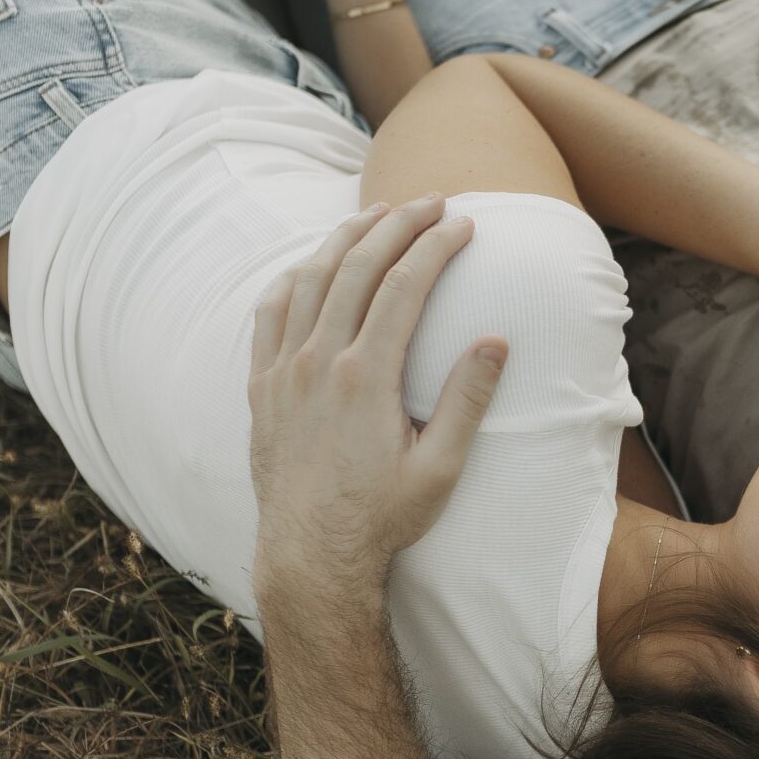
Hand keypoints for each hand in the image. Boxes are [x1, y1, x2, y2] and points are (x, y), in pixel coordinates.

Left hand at [247, 197, 503, 603]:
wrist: (311, 555)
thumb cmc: (382, 518)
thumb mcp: (440, 468)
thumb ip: (467, 400)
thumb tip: (496, 341)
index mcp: (366, 377)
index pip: (405, 285)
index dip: (436, 245)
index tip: (463, 223)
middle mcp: (318, 362)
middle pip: (358, 266)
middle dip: (397, 224)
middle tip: (430, 203)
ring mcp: (283, 371)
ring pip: (310, 279)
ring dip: (346, 238)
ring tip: (377, 215)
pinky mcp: (262, 386)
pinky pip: (270, 311)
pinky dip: (295, 275)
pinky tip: (313, 264)